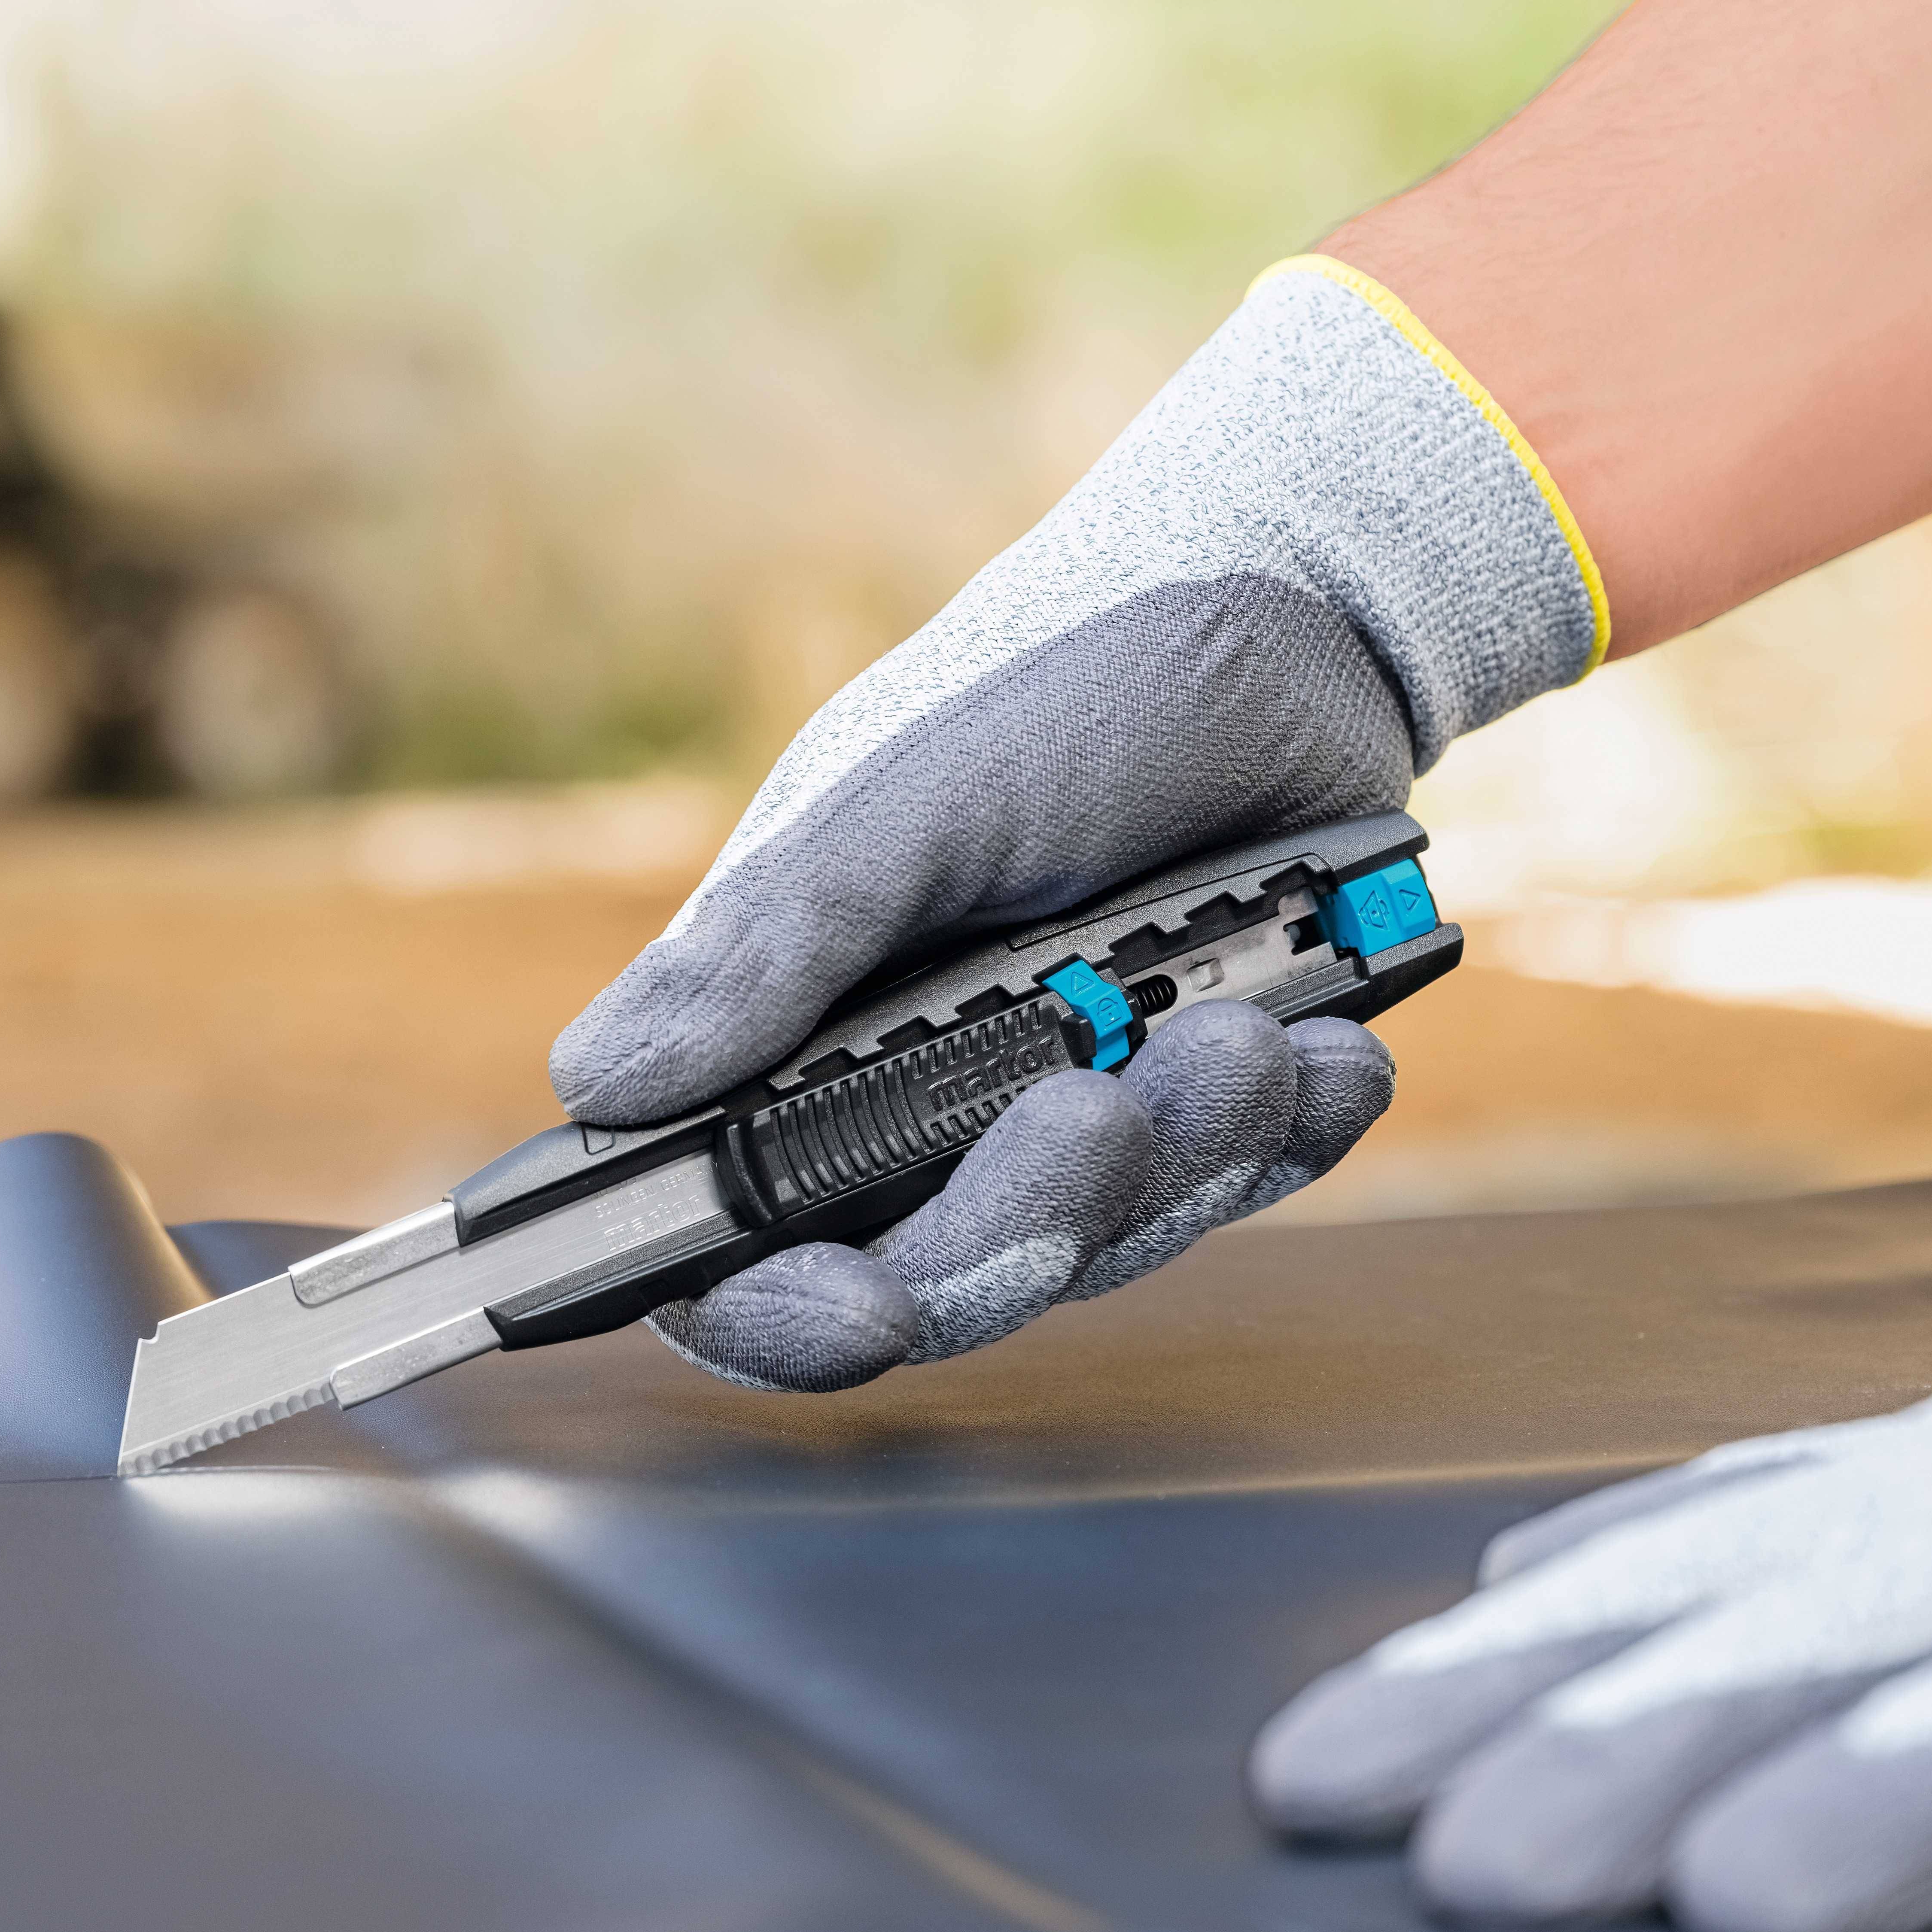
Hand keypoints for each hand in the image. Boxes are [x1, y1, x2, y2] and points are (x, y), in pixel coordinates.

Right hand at [550, 258, 1602, 1389]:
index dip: (776, 1312)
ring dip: (1183, 1155)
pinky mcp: (1196, 1110)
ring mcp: (1063, 1115)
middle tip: (1103, 1105)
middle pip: (941, 1277)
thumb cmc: (1059, 686)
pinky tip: (1332, 1054)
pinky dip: (1292, 1134)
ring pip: (1104, 1245)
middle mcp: (918, 1107)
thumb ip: (769, 944)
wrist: (1280, 619)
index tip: (861, 1309)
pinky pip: (1242, 1188)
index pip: (739, 1246)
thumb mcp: (908, 796)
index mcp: (798, 1038)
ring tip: (1250, 1030)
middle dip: (1029, 1215)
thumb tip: (599, 1083)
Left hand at [1251, 1243, 1931, 1931]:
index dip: (1472, 1697)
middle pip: (1790, 1663)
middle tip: (1474, 1872)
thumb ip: (1728, 1532)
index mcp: (1890, 1528)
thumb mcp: (1914, 1491)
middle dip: (1624, 1761)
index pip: (1639, 1609)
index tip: (1307, 1788)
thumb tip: (1513, 1580)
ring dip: (1890, 1806)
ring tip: (1746, 1908)